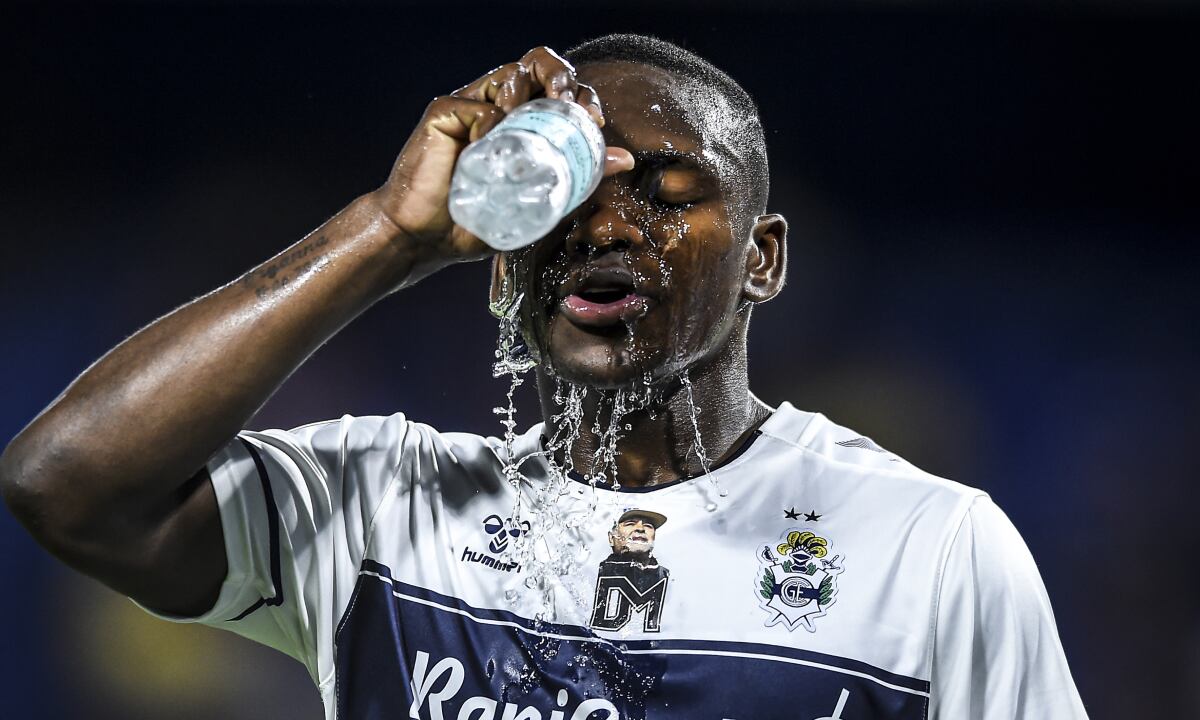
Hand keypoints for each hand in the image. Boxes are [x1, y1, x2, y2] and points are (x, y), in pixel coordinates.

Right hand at [370, 46, 635, 270]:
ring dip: (531, 91)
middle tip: (570, 103)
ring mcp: (469, 107)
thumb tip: (624, 159)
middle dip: (562, 75)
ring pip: (510, 73)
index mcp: (522, 124)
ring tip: (533, 122)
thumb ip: (578, 180)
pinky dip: (491, 125)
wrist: (424, 240)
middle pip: (537, 65)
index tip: (595, 122)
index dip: (582, 96)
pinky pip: (477, 106)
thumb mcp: (538, 203)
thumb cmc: (475, 222)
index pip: (558, 90)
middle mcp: (497, 108)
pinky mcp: (443, 113)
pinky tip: (490, 149)